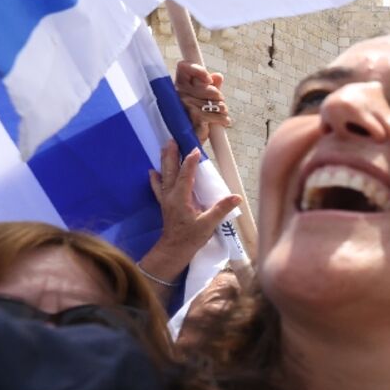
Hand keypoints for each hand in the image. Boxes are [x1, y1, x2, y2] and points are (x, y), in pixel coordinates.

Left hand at [142, 142, 241, 283]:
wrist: (174, 250)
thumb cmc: (190, 238)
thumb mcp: (208, 224)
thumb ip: (221, 209)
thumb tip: (236, 197)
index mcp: (181, 198)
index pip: (186, 175)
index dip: (190, 161)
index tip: (195, 149)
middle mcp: (171, 195)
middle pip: (170, 170)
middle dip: (172, 154)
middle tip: (173, 139)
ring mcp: (166, 199)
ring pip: (163, 175)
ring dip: (164, 160)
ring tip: (165, 147)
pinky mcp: (165, 204)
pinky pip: (158, 187)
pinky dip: (155, 178)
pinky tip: (152, 171)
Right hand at [176, 61, 229, 142]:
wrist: (185, 141)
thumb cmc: (192, 119)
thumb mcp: (200, 99)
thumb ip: (210, 86)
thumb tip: (218, 76)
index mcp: (179, 86)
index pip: (184, 67)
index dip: (199, 70)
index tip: (209, 80)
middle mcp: (180, 94)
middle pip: (209, 87)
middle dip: (219, 97)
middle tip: (218, 105)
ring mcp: (186, 105)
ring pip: (216, 102)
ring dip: (222, 109)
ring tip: (220, 115)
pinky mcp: (195, 118)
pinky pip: (217, 114)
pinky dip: (223, 119)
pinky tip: (222, 122)